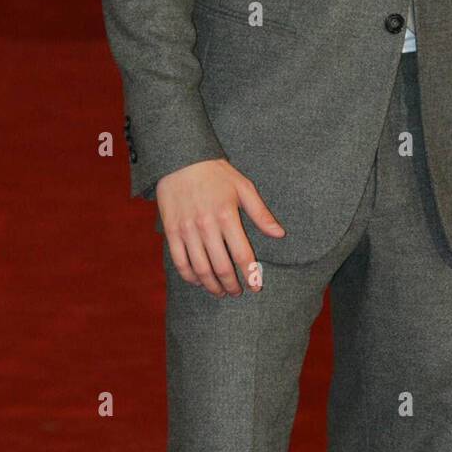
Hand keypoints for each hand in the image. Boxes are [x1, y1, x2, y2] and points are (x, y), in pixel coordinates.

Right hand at [156, 158, 284, 296]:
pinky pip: (179, 262)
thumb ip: (261, 213)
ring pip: (200, 269)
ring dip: (211, 286)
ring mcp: (186, 230)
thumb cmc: (216, 173)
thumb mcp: (243, 187)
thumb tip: (279, 234)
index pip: (241, 254)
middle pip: (220, 267)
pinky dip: (189, 276)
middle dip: (231, 285)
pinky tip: (198, 281)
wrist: (180, 159)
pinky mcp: (171, 231)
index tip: (256, 287)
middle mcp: (206, 225)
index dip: (250, 275)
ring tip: (220, 292)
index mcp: (226, 215)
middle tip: (237, 293)